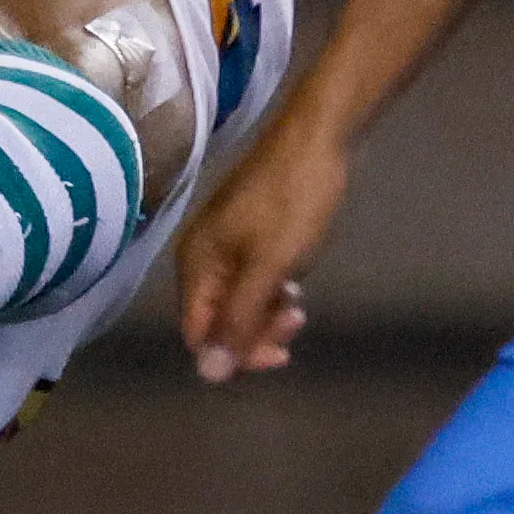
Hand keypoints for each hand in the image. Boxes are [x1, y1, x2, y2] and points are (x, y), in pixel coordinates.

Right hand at [173, 109, 346, 382]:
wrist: (316, 138)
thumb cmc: (293, 202)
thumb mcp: (269, 267)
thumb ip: (238, 321)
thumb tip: (207, 375)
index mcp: (196, 265)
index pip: (198, 333)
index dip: (233, 354)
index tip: (279, 354)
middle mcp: (200, 259)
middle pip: (216, 322)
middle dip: (255, 333)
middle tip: (296, 321)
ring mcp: (223, 247)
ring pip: (237, 304)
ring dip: (267, 315)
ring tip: (299, 304)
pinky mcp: (246, 238)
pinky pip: (250, 283)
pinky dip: (271, 294)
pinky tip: (294, 287)